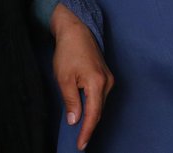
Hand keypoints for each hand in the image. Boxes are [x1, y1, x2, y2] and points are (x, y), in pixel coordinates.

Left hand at [51, 3, 114, 150]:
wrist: (76, 30)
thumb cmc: (68, 52)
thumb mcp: (64, 79)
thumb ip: (71, 101)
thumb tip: (75, 120)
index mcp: (97, 82)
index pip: (93, 114)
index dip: (87, 131)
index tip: (81, 145)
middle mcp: (107, 81)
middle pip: (99, 110)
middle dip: (89, 127)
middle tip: (80, 142)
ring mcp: (108, 78)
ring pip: (100, 104)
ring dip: (91, 116)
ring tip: (80, 131)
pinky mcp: (106, 75)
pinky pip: (100, 96)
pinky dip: (93, 106)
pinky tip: (85, 113)